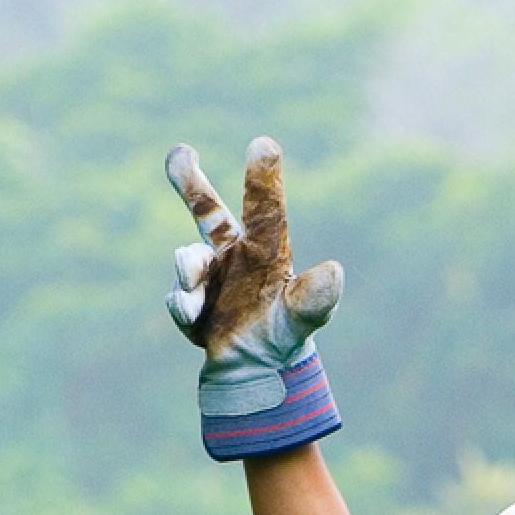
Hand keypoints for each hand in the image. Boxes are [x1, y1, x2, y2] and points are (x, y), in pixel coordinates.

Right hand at [164, 137, 345, 460]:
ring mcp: (207, 276)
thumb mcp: (302, 319)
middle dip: (190, 182)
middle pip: (206, 211)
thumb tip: (335, 271)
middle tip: (179, 153)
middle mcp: (232, 254)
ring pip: (188, 259)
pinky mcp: (189, 302)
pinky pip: (179, 299)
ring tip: (192, 288)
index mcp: (264, 249)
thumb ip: (317, 297)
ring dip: (188, 268)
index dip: (263, 177)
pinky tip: (195, 317)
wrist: (254, 371)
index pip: (264, 209)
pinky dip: (184, 305)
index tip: (264, 143)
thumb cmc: (283, 336)